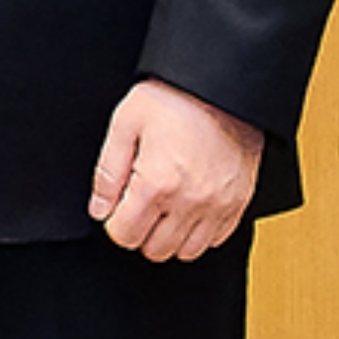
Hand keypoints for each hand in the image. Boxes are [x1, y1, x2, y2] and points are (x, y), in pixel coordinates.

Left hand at [90, 78, 263, 261]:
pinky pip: (215, 240)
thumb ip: (107, 171)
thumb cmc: (176, 98)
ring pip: (185, 251)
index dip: (114, 221)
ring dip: (169, 235)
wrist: (223, 87)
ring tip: (164, 205)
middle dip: (139, 230)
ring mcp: (218, 206)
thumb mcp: (126, 123)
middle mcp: (190, 203)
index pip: (124, 235)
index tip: (118, 204)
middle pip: (154, 249)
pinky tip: (188, 206)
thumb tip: (99, 208)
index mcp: (157, 184)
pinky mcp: (239, 203)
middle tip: (139, 203)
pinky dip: (199, 231)